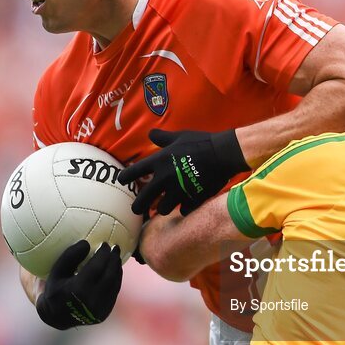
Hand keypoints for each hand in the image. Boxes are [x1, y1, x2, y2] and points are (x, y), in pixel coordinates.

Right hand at [36, 240, 121, 329]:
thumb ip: (70, 256)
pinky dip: (116, 279)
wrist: (56, 317)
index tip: (105, 244)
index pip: (96, 267)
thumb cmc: (56, 289)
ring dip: (117, 268)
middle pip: (109, 275)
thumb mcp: (57, 271)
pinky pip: (114, 292)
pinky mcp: (105, 313)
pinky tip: (114, 270)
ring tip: (115, 257)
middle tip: (114, 248)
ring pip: (114, 284)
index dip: (103, 254)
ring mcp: (100, 309)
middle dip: (113, 259)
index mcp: (78, 290)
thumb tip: (86, 243)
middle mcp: (91, 301)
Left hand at [117, 129, 247, 215]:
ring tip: (164, 207)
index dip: (125, 177)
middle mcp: (164, 178)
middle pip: (144, 199)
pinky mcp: (192, 198)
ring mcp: (178, 191)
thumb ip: (163, 138)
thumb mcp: (179, 136)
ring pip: (163, 209)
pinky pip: (184, 210)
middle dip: (138, 206)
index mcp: (159, 162)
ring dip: (163, 208)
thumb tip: (151, 134)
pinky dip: (184, 209)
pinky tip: (185, 207)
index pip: (134, 172)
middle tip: (136, 209)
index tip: (122, 180)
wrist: (222, 153)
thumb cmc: (200, 142)